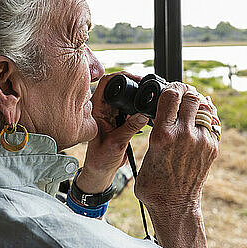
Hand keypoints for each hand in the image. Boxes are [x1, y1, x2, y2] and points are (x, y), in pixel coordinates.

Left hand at [77, 72, 148, 193]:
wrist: (102, 171)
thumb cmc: (100, 159)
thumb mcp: (116, 143)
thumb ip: (129, 128)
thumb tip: (144, 114)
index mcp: (97, 110)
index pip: (106, 83)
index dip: (121, 77)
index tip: (136, 79)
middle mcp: (104, 109)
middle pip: (118, 87)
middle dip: (133, 84)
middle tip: (147, 86)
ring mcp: (112, 113)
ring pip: (125, 97)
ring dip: (137, 96)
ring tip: (149, 98)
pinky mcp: (121, 120)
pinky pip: (131, 108)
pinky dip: (139, 108)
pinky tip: (147, 111)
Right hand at [134, 83, 218, 210]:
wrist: (174, 205)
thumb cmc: (153, 183)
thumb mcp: (146, 154)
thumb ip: (154, 133)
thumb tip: (156, 118)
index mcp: (163, 134)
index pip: (170, 95)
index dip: (171, 87)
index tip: (170, 88)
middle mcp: (184, 135)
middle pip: (191, 96)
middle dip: (186, 92)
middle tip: (181, 93)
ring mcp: (201, 141)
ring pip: (204, 108)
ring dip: (197, 104)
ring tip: (190, 105)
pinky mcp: (212, 148)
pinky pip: (212, 123)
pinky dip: (205, 117)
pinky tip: (198, 119)